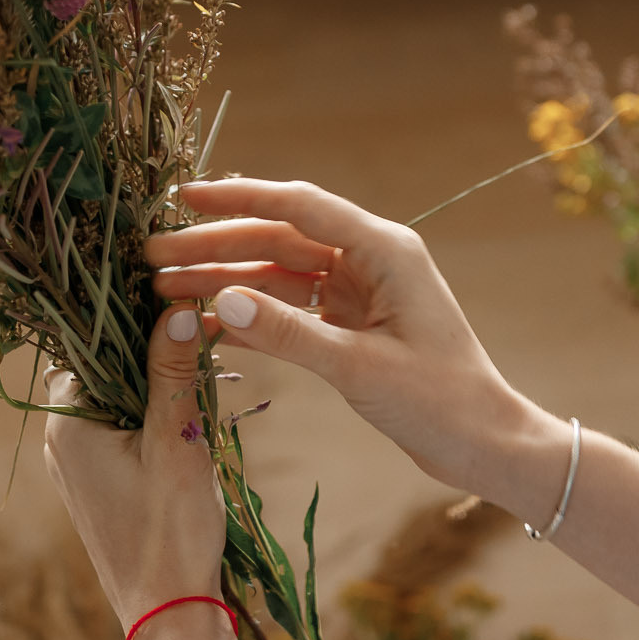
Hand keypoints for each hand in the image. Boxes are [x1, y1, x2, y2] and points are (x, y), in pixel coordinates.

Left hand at [43, 308, 228, 629]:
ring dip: (147, 384)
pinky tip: (182, 418)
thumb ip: (173, 373)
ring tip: (195, 376)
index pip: (85, 342)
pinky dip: (143, 415)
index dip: (127, 319)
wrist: (168, 615)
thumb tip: (178, 308)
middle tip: (193, 341)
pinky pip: (113, 429)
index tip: (171, 306)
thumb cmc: (170, 532)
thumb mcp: (177, 444)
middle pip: (96, 367)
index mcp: (66, 423)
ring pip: (107, 398)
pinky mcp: (93, 485)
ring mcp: (72, 465)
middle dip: (143, 351)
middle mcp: (58, 440)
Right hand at [146, 178, 550, 502]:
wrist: (485, 443)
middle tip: (153, 255)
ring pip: (279, 274)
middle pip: (279, 239)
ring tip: (165, 289)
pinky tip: (206, 322)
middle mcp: (371, 259)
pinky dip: (252, 313)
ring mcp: (361, 290)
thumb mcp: (359, 368)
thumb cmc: (439, 402)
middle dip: (216, 246)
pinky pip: (292, 308)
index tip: (184, 196)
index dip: (239, 198)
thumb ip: (289, 334)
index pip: (299, 207)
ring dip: (226, 279)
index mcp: (384, 250)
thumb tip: (221, 299)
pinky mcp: (353, 323)